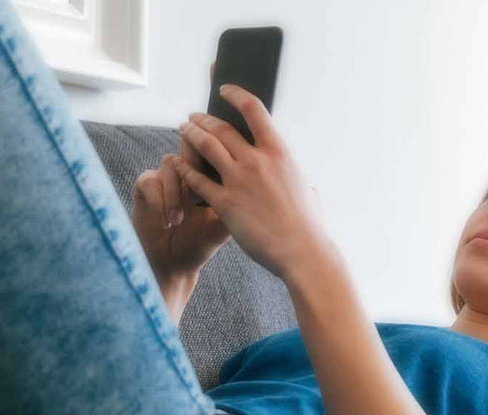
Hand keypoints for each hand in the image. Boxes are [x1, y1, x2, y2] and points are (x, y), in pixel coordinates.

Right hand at [130, 153, 231, 278]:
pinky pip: (150, 180)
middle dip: (194, 161)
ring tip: (178, 221)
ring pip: (170, 163)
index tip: (221, 176)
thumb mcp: (224, 227)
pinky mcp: (145, 187)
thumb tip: (255, 190)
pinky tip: (166, 223)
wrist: (172, 265)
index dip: (219, 152)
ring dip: (175, 194)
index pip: (216, 147)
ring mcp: (165, 176)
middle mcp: (187, 170)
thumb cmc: (200, 244)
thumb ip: (237, 206)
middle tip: (196, 191)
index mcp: (209, 174)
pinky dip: (159, 201)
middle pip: (190, 142)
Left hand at [172, 84, 335, 279]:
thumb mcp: (307, 189)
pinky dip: (186, 169)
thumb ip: (295, 176)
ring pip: (205, 147)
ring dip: (191, 134)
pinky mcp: (225, 203)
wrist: (301, 251)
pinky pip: (198, 180)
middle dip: (203, 118)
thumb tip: (297, 175)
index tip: (224, 89)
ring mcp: (239, 181)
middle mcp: (256, 161)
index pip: (253, 109)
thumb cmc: (308, 224)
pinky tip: (179, 164)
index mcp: (279, 152)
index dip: (235, 94)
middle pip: (221, 128)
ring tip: (183, 129)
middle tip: (193, 116)